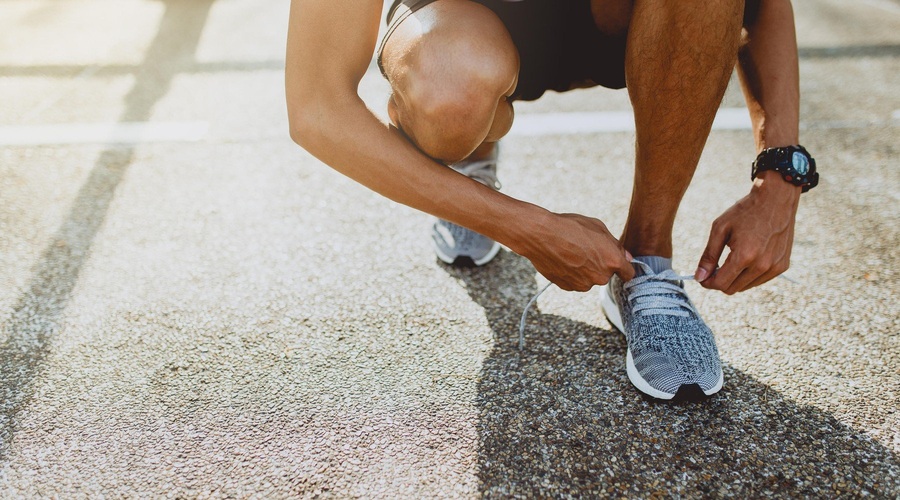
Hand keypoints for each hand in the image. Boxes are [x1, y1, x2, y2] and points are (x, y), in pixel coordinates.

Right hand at [516, 211, 634, 291]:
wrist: (541, 235)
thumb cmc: (570, 227)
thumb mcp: (598, 227)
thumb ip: (615, 245)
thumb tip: (626, 257)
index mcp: (612, 261)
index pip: (629, 274)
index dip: (624, 268)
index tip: (619, 264)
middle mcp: (600, 277)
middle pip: (606, 275)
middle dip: (601, 265)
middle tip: (586, 249)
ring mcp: (583, 284)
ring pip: (589, 279)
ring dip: (585, 270)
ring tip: (571, 252)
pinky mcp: (567, 287)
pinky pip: (575, 281)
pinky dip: (572, 273)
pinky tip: (563, 259)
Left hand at [696, 171, 801, 293]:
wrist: (776, 199)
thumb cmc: (745, 212)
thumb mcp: (720, 229)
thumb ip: (708, 256)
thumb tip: (699, 277)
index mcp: (745, 256)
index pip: (721, 283)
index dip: (707, 282)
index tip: (702, 276)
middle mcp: (762, 266)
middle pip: (732, 289)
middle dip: (719, 281)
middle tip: (714, 267)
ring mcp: (775, 267)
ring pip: (745, 287)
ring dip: (735, 278)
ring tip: (731, 259)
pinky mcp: (782, 266)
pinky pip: (759, 280)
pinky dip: (749, 275)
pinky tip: (747, 258)